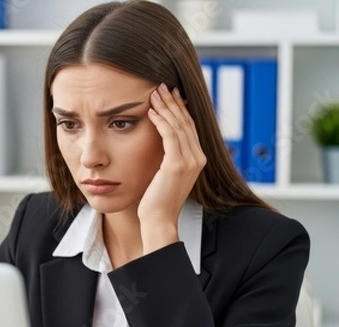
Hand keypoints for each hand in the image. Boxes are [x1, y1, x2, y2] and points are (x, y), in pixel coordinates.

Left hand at [138, 83, 206, 253]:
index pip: (189, 127)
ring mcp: (190, 161)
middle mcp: (198, 158)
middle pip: (186, 122)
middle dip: (172, 102)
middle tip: (161, 86)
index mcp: (197, 159)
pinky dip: (160, 121)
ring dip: (165, 107)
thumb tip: (159, 139)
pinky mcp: (177, 164)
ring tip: (154, 93)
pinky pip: (169, 135)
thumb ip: (167, 156)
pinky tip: (150, 111)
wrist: (158, 220)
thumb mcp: (165, 173)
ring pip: (178, 125)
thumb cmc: (156, 199)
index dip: (179, 109)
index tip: (169, 94)